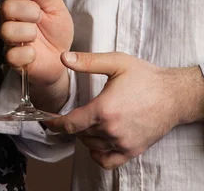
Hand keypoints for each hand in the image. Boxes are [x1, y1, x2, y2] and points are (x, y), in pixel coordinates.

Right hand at [0, 0, 73, 89]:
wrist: (64, 58)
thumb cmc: (58, 29)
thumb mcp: (56, 6)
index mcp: (19, 1)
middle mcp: (10, 18)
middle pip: (6, 7)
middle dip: (28, 11)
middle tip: (40, 16)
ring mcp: (10, 38)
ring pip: (7, 30)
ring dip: (28, 33)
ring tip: (37, 36)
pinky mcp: (12, 58)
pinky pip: (12, 55)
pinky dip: (28, 54)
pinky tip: (34, 53)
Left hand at [47, 51, 203, 169]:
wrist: (173, 94)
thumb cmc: (145, 77)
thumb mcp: (115, 62)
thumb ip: (87, 61)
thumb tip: (63, 58)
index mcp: (104, 109)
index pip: (70, 123)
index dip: (54, 123)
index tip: (46, 120)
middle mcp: (111, 130)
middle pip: (79, 133)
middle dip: (72, 124)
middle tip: (71, 114)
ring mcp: (122, 143)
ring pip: (91, 146)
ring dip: (85, 135)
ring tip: (88, 121)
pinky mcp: (132, 150)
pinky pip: (106, 161)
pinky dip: (97, 154)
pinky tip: (97, 141)